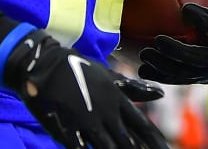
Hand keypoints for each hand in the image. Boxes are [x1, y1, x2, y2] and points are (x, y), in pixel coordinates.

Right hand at [5, 30, 166, 147]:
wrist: (47, 66)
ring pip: (108, 147)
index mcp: (117, 99)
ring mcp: (88, 122)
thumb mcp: (109, 76)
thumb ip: (134, 88)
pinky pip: (82, 148)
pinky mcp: (69, 129)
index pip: (142, 125)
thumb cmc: (80, 69)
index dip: (155, 140)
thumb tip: (160, 93)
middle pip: (128, 141)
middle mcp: (106, 112)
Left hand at [138, 0, 207, 83]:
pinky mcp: (204, 79)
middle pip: (199, 58)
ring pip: (187, 73)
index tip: (185, 8)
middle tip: (157, 40)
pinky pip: (182, 79)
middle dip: (177, 51)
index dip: (204, 20)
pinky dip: (162, 76)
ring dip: (164, 66)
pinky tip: (141, 70)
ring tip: (143, 55)